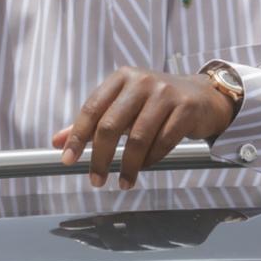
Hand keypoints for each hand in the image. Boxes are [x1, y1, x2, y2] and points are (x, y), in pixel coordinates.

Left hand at [52, 67, 234, 189]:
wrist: (202, 96)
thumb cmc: (156, 102)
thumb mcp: (123, 105)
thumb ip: (92, 122)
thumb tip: (58, 141)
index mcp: (121, 78)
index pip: (92, 108)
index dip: (77, 136)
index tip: (68, 159)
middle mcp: (141, 81)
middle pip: (112, 125)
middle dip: (101, 157)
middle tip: (96, 179)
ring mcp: (165, 93)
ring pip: (138, 137)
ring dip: (128, 166)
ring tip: (123, 182)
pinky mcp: (185, 109)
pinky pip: (163, 142)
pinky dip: (151, 160)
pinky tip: (144, 168)